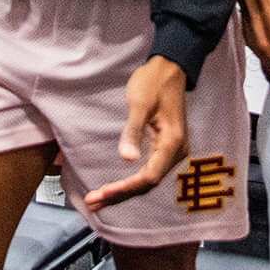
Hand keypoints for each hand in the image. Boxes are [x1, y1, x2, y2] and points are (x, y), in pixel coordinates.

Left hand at [83, 56, 187, 210]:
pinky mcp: (164, 147)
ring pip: (147, 179)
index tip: (103, 192)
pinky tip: (116, 187)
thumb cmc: (153, 82)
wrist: (169, 67)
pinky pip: (148, 170)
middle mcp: (175, 152)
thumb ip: (133, 132)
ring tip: (98, 199)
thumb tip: (127, 160)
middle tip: (93, 202)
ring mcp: (171, 151)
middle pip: (147, 183)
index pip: (149, 176)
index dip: (126, 187)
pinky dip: (130, 181)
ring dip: (123, 190)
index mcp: (172, 143)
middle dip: (120, 194)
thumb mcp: (140, 104)